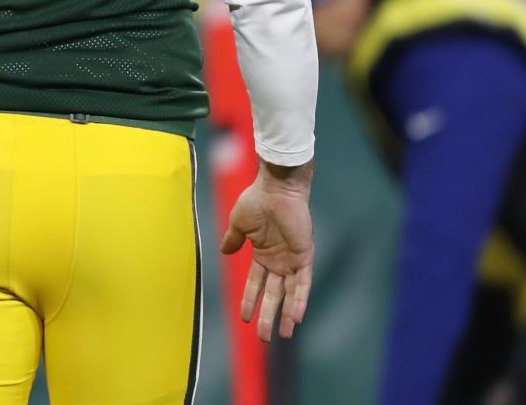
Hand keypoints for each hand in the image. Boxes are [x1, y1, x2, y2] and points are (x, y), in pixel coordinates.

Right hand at [220, 159, 314, 341]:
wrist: (275, 189)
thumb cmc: (255, 201)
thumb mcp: (238, 223)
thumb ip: (233, 240)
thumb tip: (223, 252)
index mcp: (262, 254)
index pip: (255, 284)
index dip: (249, 300)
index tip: (244, 318)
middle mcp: (278, 260)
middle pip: (273, 294)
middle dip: (268, 316)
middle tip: (265, 339)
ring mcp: (292, 260)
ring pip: (290, 294)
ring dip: (287, 314)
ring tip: (283, 334)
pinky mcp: (304, 256)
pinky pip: (304, 283)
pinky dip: (300, 299)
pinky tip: (297, 316)